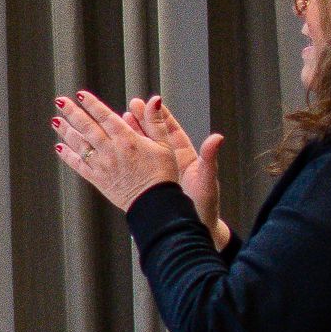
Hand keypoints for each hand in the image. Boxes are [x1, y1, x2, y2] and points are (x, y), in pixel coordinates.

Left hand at [52, 91, 178, 211]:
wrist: (154, 203)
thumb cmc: (162, 174)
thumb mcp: (164, 144)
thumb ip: (155, 121)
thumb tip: (154, 100)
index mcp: (127, 140)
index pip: (105, 117)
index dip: (92, 104)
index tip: (81, 95)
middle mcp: (111, 151)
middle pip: (88, 128)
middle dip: (73, 113)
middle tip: (61, 102)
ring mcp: (102, 165)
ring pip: (80, 145)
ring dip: (66, 132)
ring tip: (55, 120)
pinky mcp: (97, 179)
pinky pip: (79, 166)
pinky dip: (68, 156)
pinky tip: (59, 147)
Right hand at [127, 96, 228, 247]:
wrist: (193, 229)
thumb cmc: (205, 207)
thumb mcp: (207, 181)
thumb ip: (210, 158)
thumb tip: (217, 138)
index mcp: (187, 158)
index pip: (171, 131)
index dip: (160, 117)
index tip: (151, 102)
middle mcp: (172, 162)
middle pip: (155, 136)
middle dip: (142, 120)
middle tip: (130, 107)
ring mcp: (160, 172)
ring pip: (143, 149)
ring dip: (132, 135)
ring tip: (118, 120)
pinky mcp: (149, 184)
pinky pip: (136, 166)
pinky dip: (126, 156)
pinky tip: (113, 147)